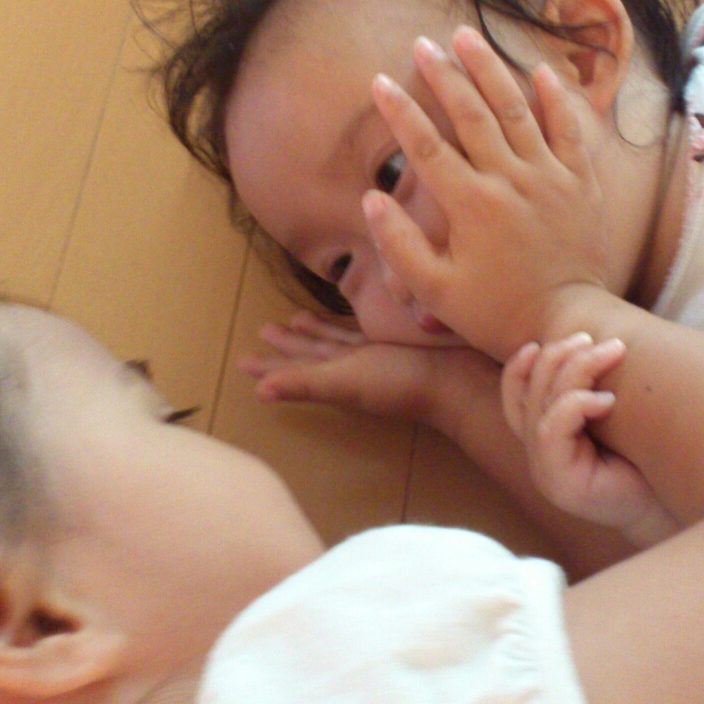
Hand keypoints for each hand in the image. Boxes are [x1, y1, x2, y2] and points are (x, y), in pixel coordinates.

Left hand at [239, 310, 498, 428]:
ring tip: (290, 320)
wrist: (461, 381)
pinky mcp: (396, 339)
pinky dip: (347, 324)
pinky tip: (341, 313)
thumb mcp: (347, 382)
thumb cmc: (402, 383)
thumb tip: (257, 391)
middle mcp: (351, 367)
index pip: (294, 370)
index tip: (243, 361)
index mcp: (336, 377)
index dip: (270, 366)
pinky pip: (362, 330)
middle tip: (261, 333)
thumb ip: (305, 383)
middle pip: (310, 354)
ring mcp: (375, 354)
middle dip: (285, 346)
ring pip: (333, 341)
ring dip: (311, 332)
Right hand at [363, 26, 611, 360]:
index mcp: (470, 205)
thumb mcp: (436, 292)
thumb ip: (400, 245)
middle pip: (470, 114)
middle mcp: (510, 180)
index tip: (379, 82)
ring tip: (469, 36)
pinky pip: (569, 129)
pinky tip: (539, 69)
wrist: (569, 322)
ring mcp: (550, 177)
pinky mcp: (581, 183)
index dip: (399, 111)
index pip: (425, 146)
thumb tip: (371, 198)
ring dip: (490, 69)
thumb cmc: (496, 313)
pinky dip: (554, 98)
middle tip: (423, 43)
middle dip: (443, 74)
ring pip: (516, 109)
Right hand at [501, 333, 672, 546]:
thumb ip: (593, 389)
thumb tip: (597, 341)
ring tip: (612, 352)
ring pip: (541, 406)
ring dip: (575, 370)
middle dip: (560, 356)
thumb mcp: (614, 417)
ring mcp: (545, 471)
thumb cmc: (647, 458)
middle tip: (597, 340)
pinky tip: (607, 400)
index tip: (538, 342)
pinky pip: (550, 430)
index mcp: (546, 439)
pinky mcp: (559, 483)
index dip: (518, 367)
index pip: (513, 397)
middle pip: (530, 392)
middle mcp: (538, 455)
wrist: (669, 507)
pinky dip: (575, 405)